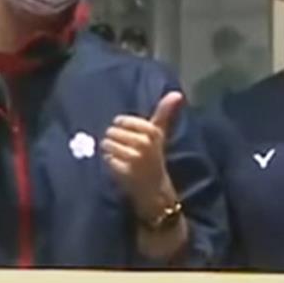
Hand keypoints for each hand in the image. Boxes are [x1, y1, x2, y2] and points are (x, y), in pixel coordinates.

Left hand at [102, 92, 182, 216]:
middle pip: (112, 132)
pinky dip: (110, 162)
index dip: (121, 128)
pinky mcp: (124, 171)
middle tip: (126, 150)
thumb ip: (165, 112)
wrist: (156, 190)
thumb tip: (177, 93)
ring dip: (110, 151)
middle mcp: (144, 144)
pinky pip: (107, 158)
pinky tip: (120, 167)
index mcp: (152, 132)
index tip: (130, 136)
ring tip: (122, 158)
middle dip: (115, 140)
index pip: (121, 121)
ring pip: (107, 144)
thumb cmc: (155, 157)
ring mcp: (134, 158)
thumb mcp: (159, 133)